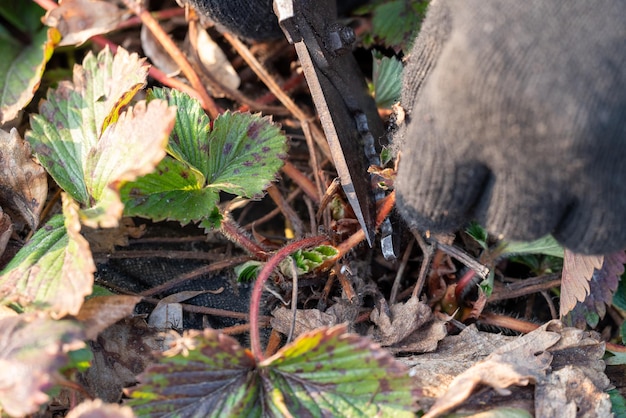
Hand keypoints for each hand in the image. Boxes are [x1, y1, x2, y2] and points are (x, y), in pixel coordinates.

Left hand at [395, 0, 625, 253]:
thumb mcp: (460, 6)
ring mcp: (620, 152)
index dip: (432, 200)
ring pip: (579, 233)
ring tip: (565, 145)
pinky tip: (601, 146)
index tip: (442, 191)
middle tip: (515, 143)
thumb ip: (431, 81)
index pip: (430, 206)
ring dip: (564, 203)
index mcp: (472, 103)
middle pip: (504, 223)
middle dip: (501, 191)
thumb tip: (416, 148)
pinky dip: (611, 195)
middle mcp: (546, 142)